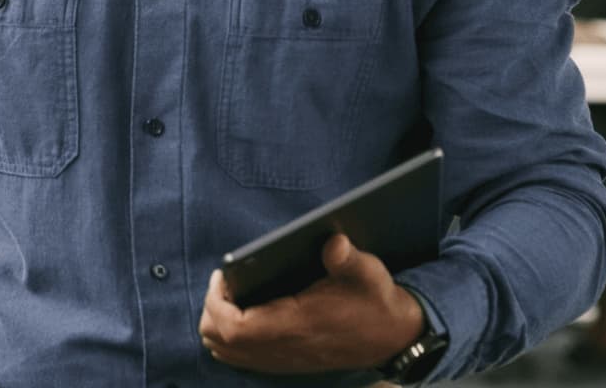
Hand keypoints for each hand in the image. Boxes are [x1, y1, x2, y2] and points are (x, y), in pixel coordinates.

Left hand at [198, 234, 425, 373]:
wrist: (394, 337)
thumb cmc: (376, 301)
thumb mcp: (367, 273)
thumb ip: (347, 257)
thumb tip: (333, 241)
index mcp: (296, 325)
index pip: (234, 328)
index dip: (216, 302)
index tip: (222, 276)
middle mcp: (284, 348)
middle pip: (220, 342)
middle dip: (211, 310)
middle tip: (223, 283)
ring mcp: (283, 360)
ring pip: (227, 353)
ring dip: (218, 325)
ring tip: (229, 295)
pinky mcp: (286, 363)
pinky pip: (242, 358)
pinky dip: (230, 339)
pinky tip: (243, 312)